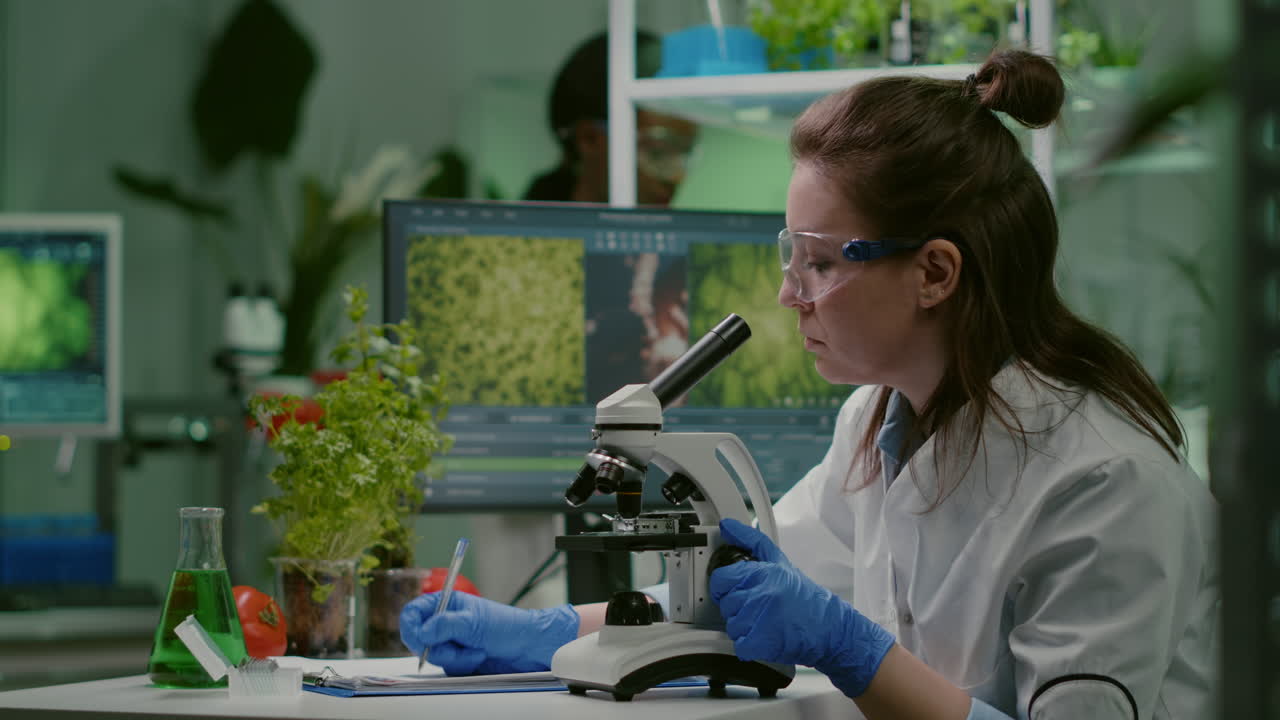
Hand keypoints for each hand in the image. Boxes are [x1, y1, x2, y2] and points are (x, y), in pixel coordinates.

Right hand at [399, 592, 577, 674]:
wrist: (527, 648)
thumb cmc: (507, 626)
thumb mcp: (473, 622)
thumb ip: (444, 625)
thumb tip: (423, 630)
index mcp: (447, 604)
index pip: (413, 613)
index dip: (411, 627)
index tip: (419, 639)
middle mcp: (446, 622)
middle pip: (419, 639)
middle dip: (438, 647)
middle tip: (454, 647)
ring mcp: (452, 641)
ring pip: (434, 656)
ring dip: (455, 657)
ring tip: (476, 650)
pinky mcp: (458, 658)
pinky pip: (447, 668)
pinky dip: (462, 665)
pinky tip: (478, 657)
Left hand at [709, 518, 895, 696]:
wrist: (830, 630)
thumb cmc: (806, 598)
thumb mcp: (780, 562)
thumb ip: (751, 542)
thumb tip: (727, 526)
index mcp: (763, 573)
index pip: (720, 578)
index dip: (725, 586)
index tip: (738, 590)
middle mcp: (761, 594)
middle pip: (725, 603)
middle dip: (739, 608)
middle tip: (760, 608)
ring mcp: (760, 619)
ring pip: (731, 625)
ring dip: (744, 628)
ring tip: (766, 622)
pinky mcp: (761, 642)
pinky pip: (739, 644)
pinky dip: (749, 645)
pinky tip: (765, 637)